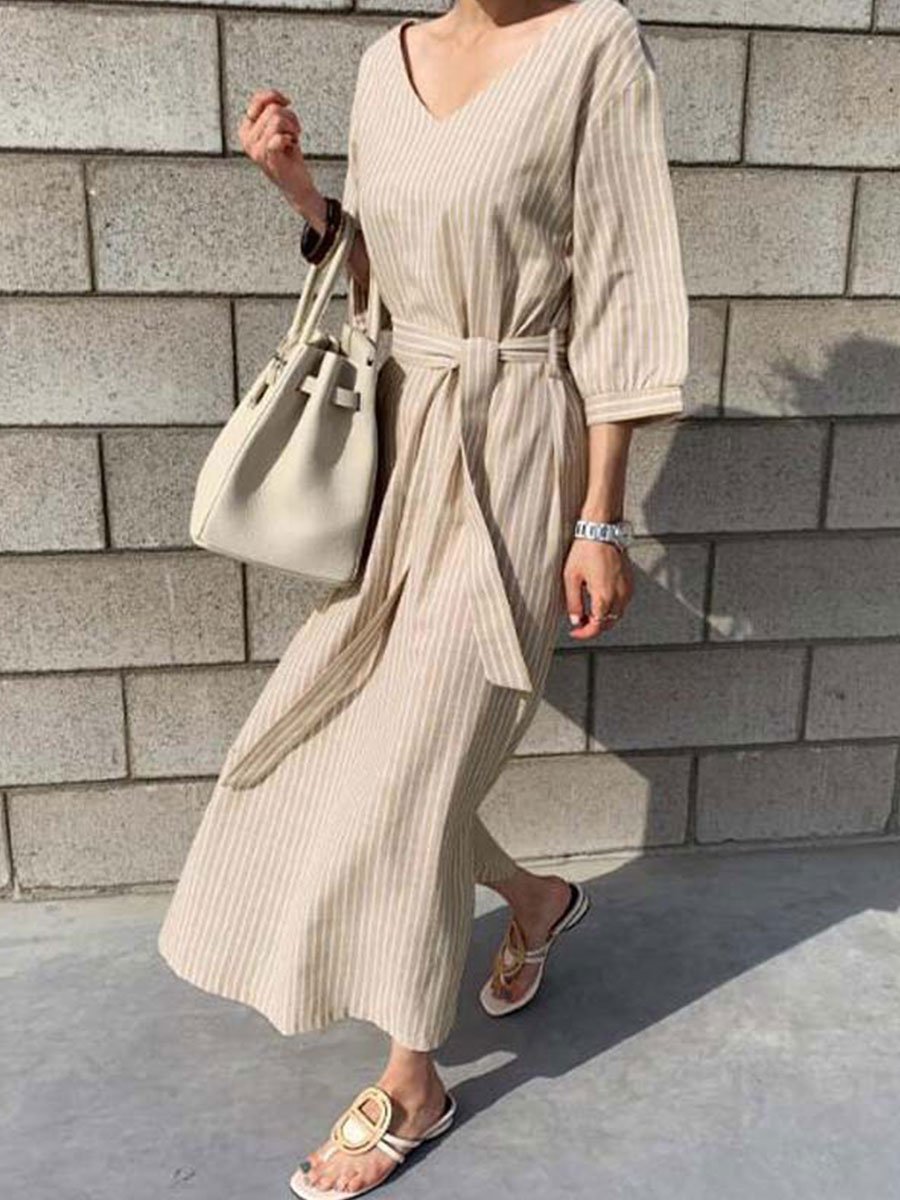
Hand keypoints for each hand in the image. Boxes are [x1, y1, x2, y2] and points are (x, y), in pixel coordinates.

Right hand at [238, 88, 315, 211]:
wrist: (296, 183)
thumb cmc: (288, 155)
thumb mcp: (277, 128)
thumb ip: (272, 111)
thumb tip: (277, 98)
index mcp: (246, 129)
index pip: (258, 100)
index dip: (275, 97)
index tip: (287, 103)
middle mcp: (247, 139)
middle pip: (272, 109)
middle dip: (290, 117)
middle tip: (294, 132)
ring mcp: (256, 150)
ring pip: (277, 119)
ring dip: (292, 128)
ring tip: (293, 139)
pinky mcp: (268, 158)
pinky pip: (278, 137)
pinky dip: (290, 139)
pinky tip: (291, 146)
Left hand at [563, 537, 632, 639]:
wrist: (602, 531)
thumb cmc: (586, 550)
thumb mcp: (572, 578)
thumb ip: (574, 602)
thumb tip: (576, 620)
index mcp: (604, 596)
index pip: (597, 626)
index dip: (584, 633)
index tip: (575, 632)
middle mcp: (620, 595)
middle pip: (609, 623)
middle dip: (594, 627)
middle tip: (580, 624)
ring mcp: (627, 589)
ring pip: (617, 614)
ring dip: (604, 617)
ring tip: (588, 612)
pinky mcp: (630, 582)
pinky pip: (622, 603)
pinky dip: (612, 607)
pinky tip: (599, 600)